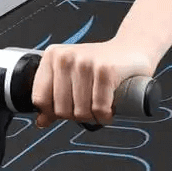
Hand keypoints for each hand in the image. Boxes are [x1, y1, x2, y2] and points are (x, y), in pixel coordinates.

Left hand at [31, 38, 154, 128]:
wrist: (132, 49)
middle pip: (61, 109)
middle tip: (88, 107)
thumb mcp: (72, 75)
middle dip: (77, 116)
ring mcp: (86, 63)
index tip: (67, 108)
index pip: (40, 98)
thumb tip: (41, 121)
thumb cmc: (101, 63)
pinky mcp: (106, 70)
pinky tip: (110, 108)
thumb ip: (53, 97)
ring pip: (80, 111)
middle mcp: (66, 57)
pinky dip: (106, 115)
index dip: (53, 111)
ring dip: (93, 117)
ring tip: (100, 107)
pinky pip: (99, 109)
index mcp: (52, 56)